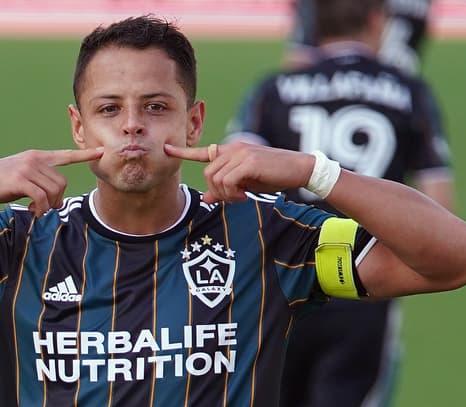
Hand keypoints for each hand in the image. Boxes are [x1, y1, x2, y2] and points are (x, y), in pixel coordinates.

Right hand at [0, 147, 104, 215]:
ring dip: (48, 206)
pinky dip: (40, 209)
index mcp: (36, 157)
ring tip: (36, 210)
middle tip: (44, 209)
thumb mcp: (21, 179)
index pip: (65, 156)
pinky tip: (32, 212)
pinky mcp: (19, 179)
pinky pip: (42, 197)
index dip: (85, 155)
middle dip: (57, 199)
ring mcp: (27, 168)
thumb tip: (56, 201)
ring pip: (53, 190)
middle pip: (62, 182)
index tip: (102, 152)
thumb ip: (40, 184)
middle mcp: (34, 159)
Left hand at [163, 142, 314, 204]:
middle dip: (217, 190)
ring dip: (225, 194)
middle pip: (208, 173)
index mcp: (232, 151)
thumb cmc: (274, 176)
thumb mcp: (246, 183)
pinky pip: (227, 180)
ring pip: (215, 178)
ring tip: (241, 196)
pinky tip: (245, 195)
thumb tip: (206, 197)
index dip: (183, 151)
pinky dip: (233, 192)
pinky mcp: (248, 161)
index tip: (166, 149)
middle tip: (235, 198)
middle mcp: (234, 148)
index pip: (203, 152)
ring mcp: (241, 153)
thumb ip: (226, 188)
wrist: (299, 169)